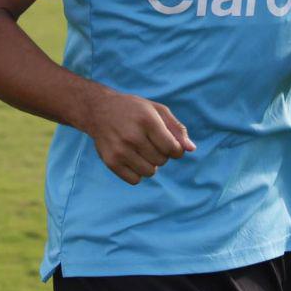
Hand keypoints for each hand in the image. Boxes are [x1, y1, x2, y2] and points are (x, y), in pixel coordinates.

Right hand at [81, 88, 195, 184]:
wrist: (98, 110)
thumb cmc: (134, 110)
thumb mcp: (157, 110)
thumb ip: (177, 129)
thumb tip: (191, 149)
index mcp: (147, 121)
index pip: (172, 148)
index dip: (176, 149)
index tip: (171, 144)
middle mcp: (133, 136)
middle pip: (162, 161)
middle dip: (162, 154)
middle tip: (151, 143)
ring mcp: (120, 150)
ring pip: (150, 172)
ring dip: (150, 164)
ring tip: (142, 151)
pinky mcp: (111, 162)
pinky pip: (135, 180)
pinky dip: (137, 172)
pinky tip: (132, 158)